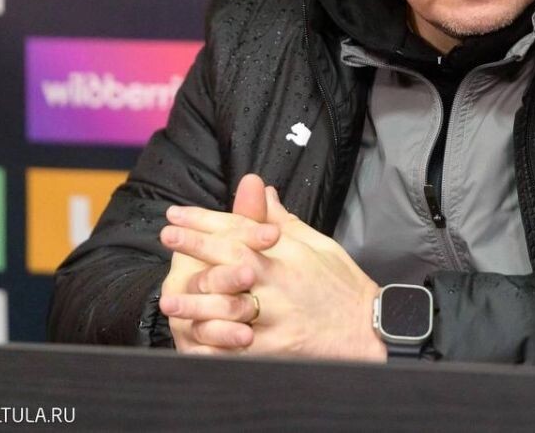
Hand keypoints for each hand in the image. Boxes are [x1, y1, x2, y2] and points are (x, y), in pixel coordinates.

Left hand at [160, 182, 385, 361]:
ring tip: (168, 297)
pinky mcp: (278, 345)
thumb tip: (261, 190)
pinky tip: (194, 340)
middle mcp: (280, 279)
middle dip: (195, 245)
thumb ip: (283, 220)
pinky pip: (240, 344)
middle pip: (230, 258)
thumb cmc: (342, 284)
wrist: (369, 327)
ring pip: (230, 304)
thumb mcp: (318, 244)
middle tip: (165, 236)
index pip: (241, 228)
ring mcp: (278, 314)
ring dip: (197, 300)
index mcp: (289, 251)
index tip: (177, 214)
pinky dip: (217, 343)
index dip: (207, 219)